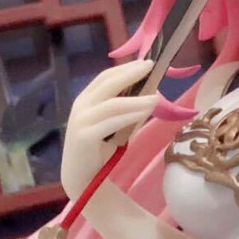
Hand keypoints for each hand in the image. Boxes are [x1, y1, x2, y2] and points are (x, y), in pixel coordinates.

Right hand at [60, 60, 158, 200]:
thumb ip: (130, 109)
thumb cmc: (100, 147)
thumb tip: (154, 93)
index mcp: (85, 99)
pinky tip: (145, 112)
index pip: (105, 77)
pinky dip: (130, 115)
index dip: (125, 68)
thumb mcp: (116, 123)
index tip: (146, 62)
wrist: (82, 176)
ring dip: (137, 99)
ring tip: (157, 97)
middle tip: (151, 66)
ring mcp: (81, 120)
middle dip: (131, 73)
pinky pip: (112, 122)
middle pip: (108, 83)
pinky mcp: (85, 136)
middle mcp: (81, 106)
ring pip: (113, 103)